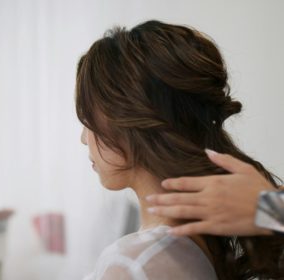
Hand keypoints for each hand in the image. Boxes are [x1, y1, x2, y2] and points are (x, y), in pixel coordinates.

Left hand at [146, 149, 275, 235]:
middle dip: (161, 197)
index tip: (162, 184)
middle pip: (179, 197)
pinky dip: (181, 230)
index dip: (172, 183)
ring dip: (165, 210)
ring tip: (152, 210)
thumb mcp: (243, 168)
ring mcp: (211, 212)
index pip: (186, 182)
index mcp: (213, 182)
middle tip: (147, 198)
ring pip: (182, 211)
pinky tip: (170, 231)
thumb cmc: (259, 188)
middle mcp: (208, 197)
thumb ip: (223, 160)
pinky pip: (195, 228)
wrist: (272, 209)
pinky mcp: (217, 227)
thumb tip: (207, 151)